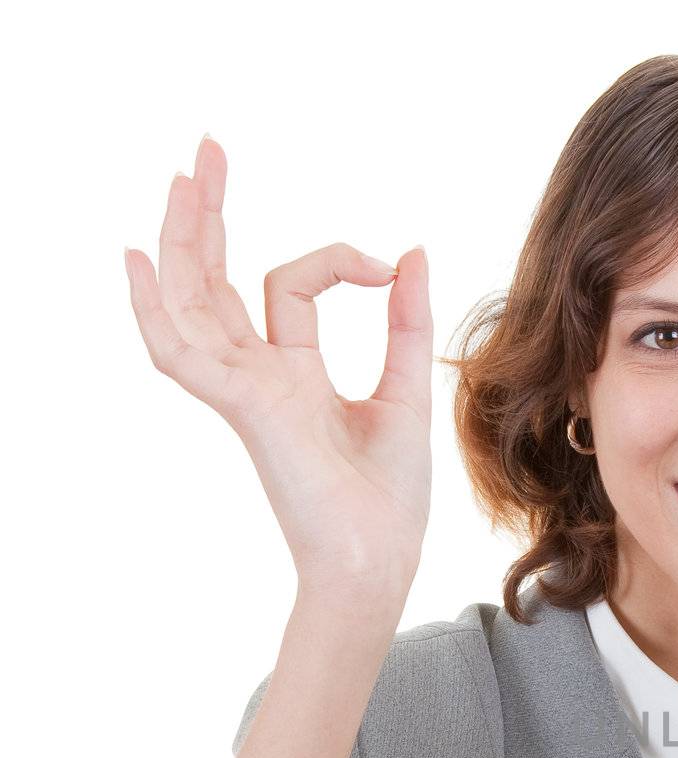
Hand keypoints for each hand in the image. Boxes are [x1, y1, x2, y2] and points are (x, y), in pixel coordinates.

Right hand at [123, 135, 432, 601]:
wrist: (380, 560)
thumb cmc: (389, 499)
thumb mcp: (408, 392)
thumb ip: (405, 322)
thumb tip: (411, 250)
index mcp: (293, 373)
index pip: (291, 285)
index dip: (338, 259)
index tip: (385, 266)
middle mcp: (258, 377)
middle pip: (215, 279)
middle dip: (209, 214)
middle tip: (207, 149)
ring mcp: (244, 392)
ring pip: (194, 301)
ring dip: (183, 239)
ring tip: (182, 178)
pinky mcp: (245, 410)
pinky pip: (183, 354)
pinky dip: (157, 310)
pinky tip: (138, 261)